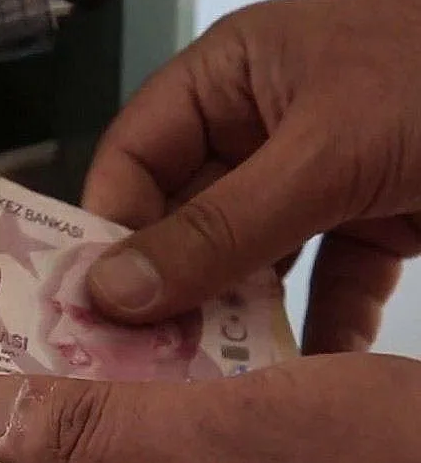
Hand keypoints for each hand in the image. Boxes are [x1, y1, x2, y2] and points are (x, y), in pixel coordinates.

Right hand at [80, 0, 420, 353]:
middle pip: (185, 217)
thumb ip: (218, 229)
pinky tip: (309, 381)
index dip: (106, 229)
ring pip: (250, 258)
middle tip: (140, 364)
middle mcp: (260, 125)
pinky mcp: (374, 217)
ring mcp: (318, 174)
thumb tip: (113, 290)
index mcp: (230, 77)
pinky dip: (321, 329)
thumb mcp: (325, 152)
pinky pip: (328, 282)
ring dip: (236, 319)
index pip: (134, 157)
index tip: (89, 309)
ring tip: (208, 384)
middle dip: (168, 289)